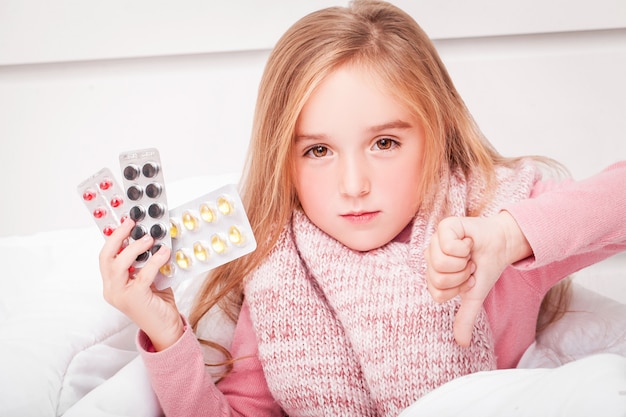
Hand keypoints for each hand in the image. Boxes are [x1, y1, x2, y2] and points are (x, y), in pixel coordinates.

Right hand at [99, 219, 182, 350]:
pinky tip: (164, 252)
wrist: (167, 328)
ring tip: (149, 238)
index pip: (106, 257)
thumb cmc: (158, 304)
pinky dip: (154, 261)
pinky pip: (143, 274)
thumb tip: (156, 240)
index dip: (114, 238)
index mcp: (112, 284)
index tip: (126, 222)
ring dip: (134, 248)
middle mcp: (111, 290)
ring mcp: (120, 295)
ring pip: (119, 264)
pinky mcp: (134, 299)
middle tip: (132, 223)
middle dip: (117, 237)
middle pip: (106, 257)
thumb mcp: (150, 279)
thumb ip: (147, 263)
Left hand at [425, 211, 531, 346]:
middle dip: (462, 276)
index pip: (437, 293)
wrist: (502, 245)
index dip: (458, 289)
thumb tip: (462, 344)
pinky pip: (448, 246)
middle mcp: (430, 257)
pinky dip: (465, 247)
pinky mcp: (444, 227)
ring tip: (469, 255)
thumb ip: (465, 317)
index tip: (468, 280)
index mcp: (432, 273)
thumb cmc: (485, 268)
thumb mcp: (475, 296)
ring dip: (464, 262)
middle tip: (469, 266)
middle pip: (439, 279)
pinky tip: (469, 242)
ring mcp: (435, 241)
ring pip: (442, 263)